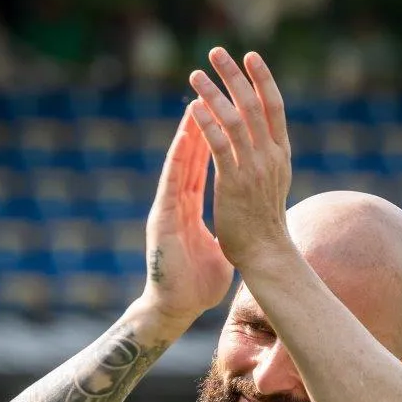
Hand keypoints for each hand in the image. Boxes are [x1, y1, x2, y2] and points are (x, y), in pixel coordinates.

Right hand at [143, 105, 234, 320]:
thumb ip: (222, 233)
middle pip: (191, 157)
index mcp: (190, 209)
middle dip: (201, 125)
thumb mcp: (215, 252)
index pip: (202, 167)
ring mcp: (169, 208)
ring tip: (196, 103)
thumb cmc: (196, 285)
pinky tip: (184, 138)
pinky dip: (178, 159)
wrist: (176, 308)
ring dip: (188, 133)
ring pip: (180, 163)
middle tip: (210, 94)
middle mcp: (178, 203)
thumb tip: (238, 228)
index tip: (225, 115)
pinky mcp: (163, 218)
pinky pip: (172, 183)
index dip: (213, 140)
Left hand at [189, 48, 292, 271]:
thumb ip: (268, 163)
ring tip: (195, 75)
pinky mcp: (233, 183)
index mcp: (281, 156)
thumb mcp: (273, 187)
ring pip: (234, 119)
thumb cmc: (266, 228)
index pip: (274, 108)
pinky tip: (193, 108)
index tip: (251, 57)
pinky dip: (206, 123)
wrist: (267, 256)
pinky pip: (219, 144)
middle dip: (235, 75)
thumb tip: (265, 146)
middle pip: (254, 105)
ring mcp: (253, 169)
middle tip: (217, 52)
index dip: (263, 79)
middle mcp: (270, 157)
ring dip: (214, 93)